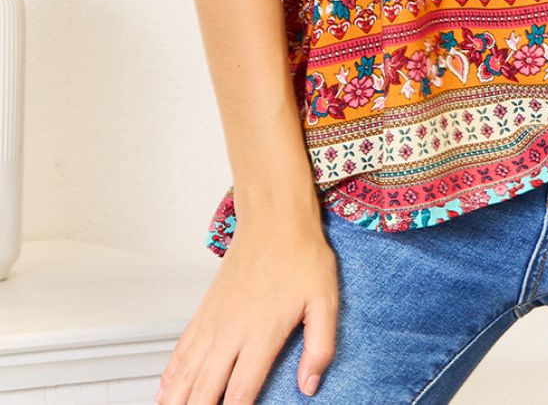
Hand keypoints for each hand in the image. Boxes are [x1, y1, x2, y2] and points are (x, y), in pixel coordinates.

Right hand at [154, 207, 338, 403]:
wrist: (274, 218)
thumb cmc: (301, 256)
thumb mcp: (325, 300)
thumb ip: (320, 346)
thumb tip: (309, 385)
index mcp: (261, 333)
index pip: (240, 392)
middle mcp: (231, 331)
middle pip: (205, 389)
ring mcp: (214, 320)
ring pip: (187, 372)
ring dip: (177, 400)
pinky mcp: (205, 309)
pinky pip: (182, 350)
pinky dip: (171, 375)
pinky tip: (165, 393)